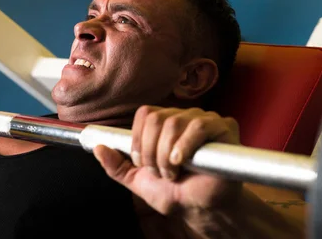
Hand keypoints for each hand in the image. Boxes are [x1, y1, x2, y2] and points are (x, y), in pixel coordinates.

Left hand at [94, 106, 241, 217]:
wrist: (202, 208)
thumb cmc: (176, 191)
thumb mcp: (139, 181)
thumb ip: (116, 166)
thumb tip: (97, 148)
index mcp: (165, 123)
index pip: (146, 114)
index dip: (139, 139)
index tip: (143, 163)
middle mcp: (184, 116)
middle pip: (158, 119)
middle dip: (152, 151)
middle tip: (161, 172)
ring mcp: (205, 119)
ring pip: (175, 122)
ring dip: (167, 154)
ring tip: (174, 171)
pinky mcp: (224, 127)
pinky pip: (200, 125)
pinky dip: (186, 144)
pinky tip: (183, 161)